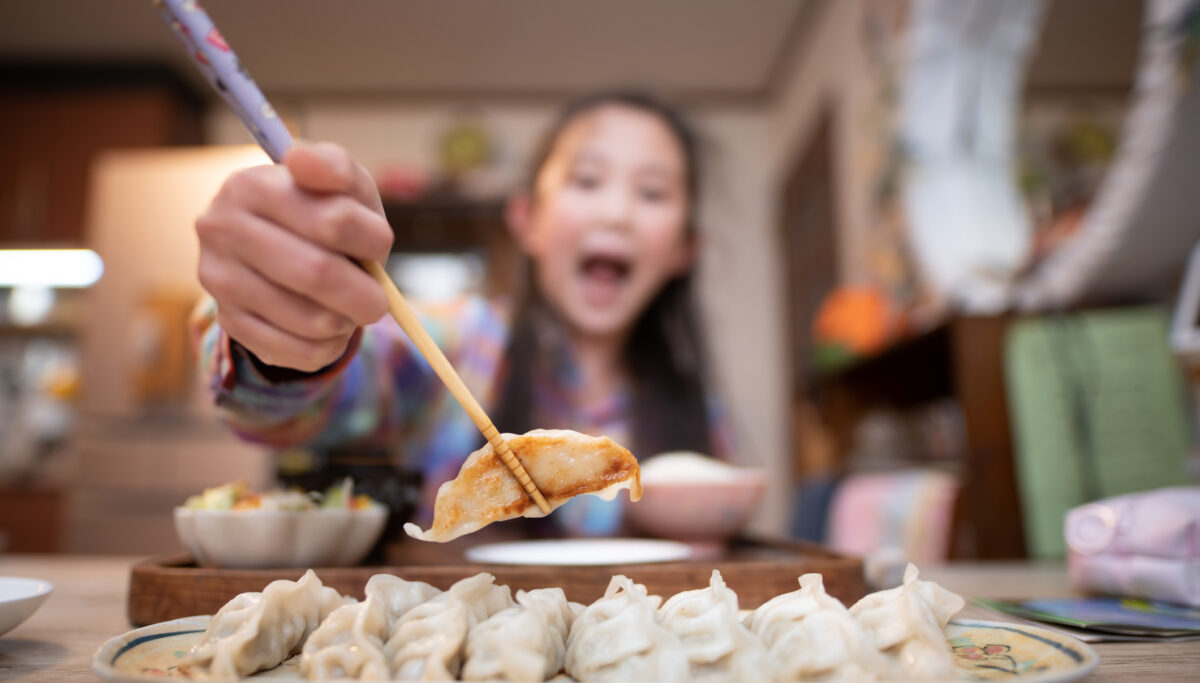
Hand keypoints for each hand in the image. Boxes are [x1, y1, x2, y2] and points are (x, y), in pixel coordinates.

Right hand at [196, 141, 393, 371]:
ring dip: (346, 322)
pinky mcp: (228, 321)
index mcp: (252, 185)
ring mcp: (220, 279)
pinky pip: (298, 351)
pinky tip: (327, 329)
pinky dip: (328, 346)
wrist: (279, 250)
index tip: (380, 244)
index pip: (335, 221)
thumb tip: (303, 159)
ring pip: (311, 320)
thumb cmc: (323, 212)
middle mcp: (223, 230)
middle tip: (379, 301)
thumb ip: (335, 167)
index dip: (374, 241)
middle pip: (319, 274)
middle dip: (365, 295)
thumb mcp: (341, 184)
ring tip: (348, 308)